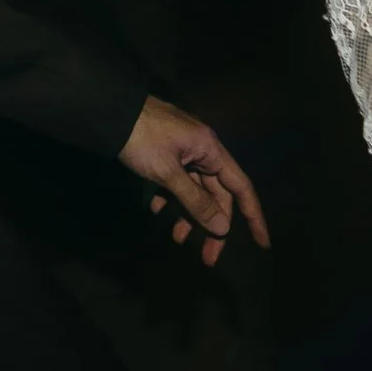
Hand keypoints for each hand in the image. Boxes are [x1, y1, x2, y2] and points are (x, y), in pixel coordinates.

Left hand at [117, 96, 271, 266]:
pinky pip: (177, 181)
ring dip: (188, 214)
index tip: (263, 243)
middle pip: (217, 194)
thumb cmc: (141, 141)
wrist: (108, 112)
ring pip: (196, 190)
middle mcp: (202, 150)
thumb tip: (223, 227)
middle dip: (212, 225)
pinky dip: (171, 198)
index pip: (241, 187)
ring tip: (176, 238)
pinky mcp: (166, 153)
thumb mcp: (168, 174)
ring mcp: (184, 151)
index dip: (253, 216)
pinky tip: (156, 209)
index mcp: (210, 150)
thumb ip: (196, 202)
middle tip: (207, 257)